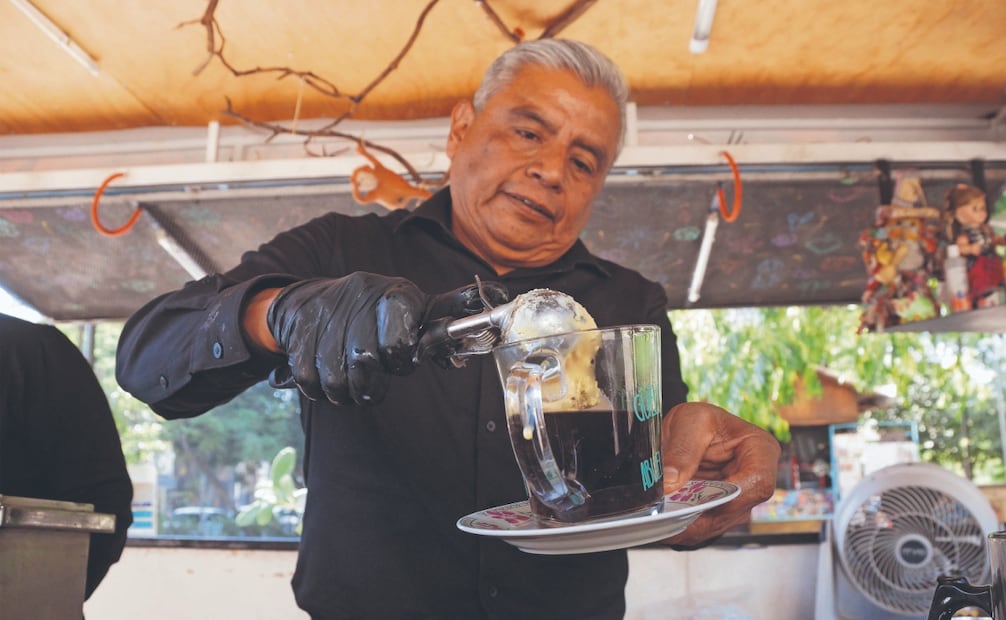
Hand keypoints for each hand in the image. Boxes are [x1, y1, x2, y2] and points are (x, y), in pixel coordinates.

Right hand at [266, 273, 506, 404]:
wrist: (305, 302)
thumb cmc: (372, 312)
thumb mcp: (412, 307)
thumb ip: (447, 315)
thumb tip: (499, 306)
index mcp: (394, 294)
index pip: (400, 339)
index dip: (401, 359)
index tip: (400, 361)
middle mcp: (359, 298)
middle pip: (366, 363)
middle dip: (372, 382)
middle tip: (373, 379)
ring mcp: (325, 316)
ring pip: (338, 378)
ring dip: (346, 391)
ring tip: (351, 381)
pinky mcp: (297, 335)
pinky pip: (310, 381)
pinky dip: (319, 390)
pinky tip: (327, 377)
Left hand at [659, 402, 779, 547]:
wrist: (687, 430)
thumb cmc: (700, 420)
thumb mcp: (690, 421)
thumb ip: (682, 451)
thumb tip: (671, 483)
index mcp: (760, 450)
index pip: (758, 482)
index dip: (730, 496)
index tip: (698, 499)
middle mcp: (755, 481)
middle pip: (734, 510)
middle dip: (698, 515)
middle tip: (665, 514)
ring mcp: (738, 502)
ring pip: (715, 525)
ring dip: (686, 525)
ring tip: (659, 520)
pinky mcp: (719, 514)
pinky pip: (702, 529)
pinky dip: (681, 527)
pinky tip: (662, 522)